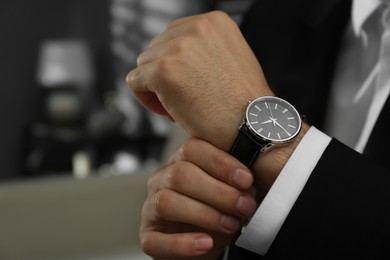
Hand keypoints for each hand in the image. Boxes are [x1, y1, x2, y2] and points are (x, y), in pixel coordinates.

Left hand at [127, 11, 272, 150]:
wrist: (254, 128)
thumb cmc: (244, 104)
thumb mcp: (231, 59)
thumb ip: (203, 50)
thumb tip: (173, 55)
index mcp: (214, 21)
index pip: (173, 36)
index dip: (176, 64)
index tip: (190, 86)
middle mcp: (196, 27)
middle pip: (156, 48)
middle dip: (165, 75)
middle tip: (185, 100)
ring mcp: (179, 48)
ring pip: (144, 65)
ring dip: (156, 88)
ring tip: (180, 107)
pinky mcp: (163, 71)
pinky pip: (135, 82)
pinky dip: (146, 99)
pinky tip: (170, 112)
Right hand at [140, 138, 256, 258]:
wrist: (203, 243)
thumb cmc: (215, 213)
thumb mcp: (227, 194)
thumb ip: (235, 185)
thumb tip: (249, 186)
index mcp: (180, 162)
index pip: (192, 148)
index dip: (220, 162)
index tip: (246, 179)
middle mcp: (161, 180)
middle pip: (181, 173)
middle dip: (218, 191)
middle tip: (245, 206)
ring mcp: (151, 208)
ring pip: (167, 202)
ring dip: (204, 214)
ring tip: (230, 224)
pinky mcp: (148, 236)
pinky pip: (157, 239)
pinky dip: (182, 243)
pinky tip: (206, 243)